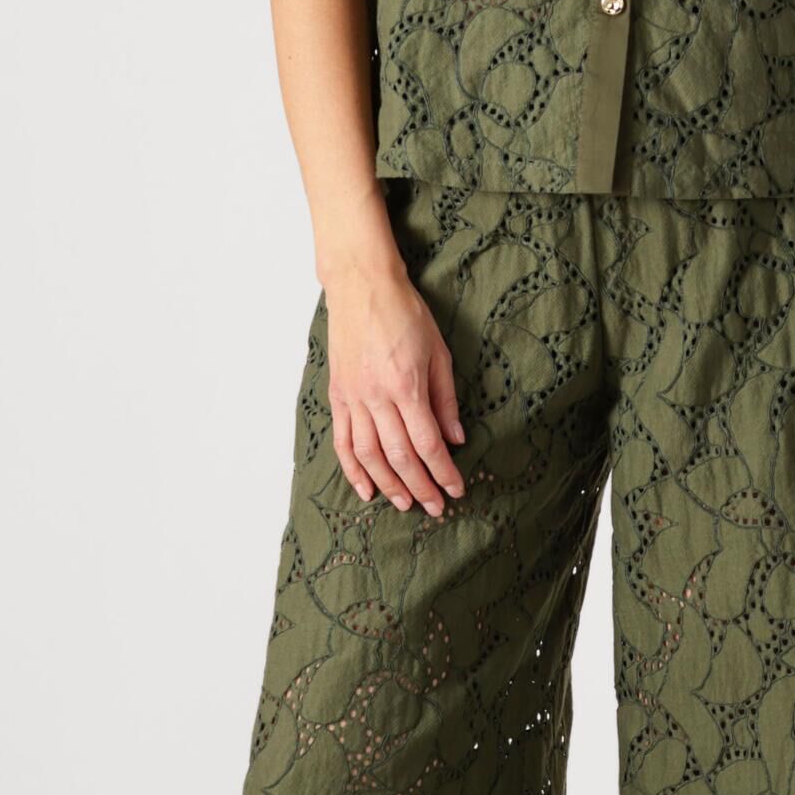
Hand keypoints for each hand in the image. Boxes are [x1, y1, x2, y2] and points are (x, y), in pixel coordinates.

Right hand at [325, 263, 467, 516]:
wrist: (362, 286)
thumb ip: (445, 399)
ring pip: (369, 455)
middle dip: (420, 486)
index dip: (443, 472)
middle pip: (399, 456)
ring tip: (405, 503)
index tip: (456, 490)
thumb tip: (456, 439)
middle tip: (435, 508)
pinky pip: (343, 441)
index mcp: (406, 385)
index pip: (427, 443)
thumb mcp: (438, 352)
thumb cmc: (405, 313)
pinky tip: (365, 488)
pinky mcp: (338, 396)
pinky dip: (353, 469)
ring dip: (388, 484)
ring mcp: (354, 398)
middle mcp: (377, 397)